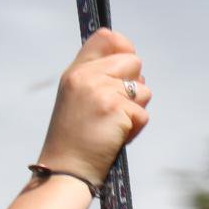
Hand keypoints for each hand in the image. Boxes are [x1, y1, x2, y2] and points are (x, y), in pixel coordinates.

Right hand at [38, 29, 151, 184]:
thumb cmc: (74, 139)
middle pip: (133, 61)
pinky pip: (143, 114)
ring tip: (112, 125)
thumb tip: (130, 64)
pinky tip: (115, 138)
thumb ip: (97, 77)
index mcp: (76, 71)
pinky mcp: (116, 109)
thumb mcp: (76, 98)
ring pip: (143, 89)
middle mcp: (87, 76)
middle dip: (133, 86)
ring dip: (135, 110)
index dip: (123, 47)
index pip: (105, 37)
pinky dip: (135, 129)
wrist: (65, 170)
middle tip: (115, 109)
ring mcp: (101, 91)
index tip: (126, 69)